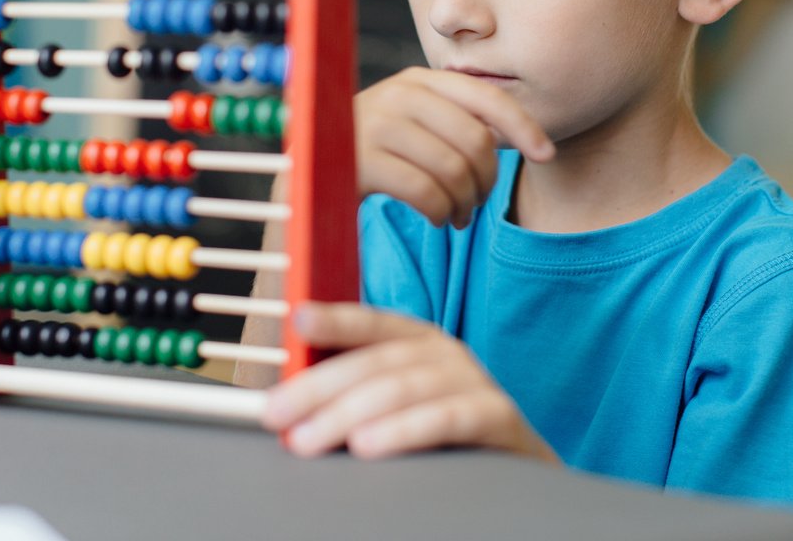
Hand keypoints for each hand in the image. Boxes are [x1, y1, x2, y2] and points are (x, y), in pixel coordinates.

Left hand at [262, 302, 557, 462]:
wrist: (515, 473)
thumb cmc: (444, 437)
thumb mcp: (398, 407)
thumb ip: (352, 397)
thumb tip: (289, 404)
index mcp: (419, 341)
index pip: (372, 324)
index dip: (336, 318)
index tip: (298, 319)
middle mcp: (447, 353)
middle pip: (377, 361)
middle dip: (319, 387)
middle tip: (276, 414)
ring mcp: (475, 381)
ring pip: (404, 388)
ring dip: (349, 413)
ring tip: (309, 437)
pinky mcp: (498, 417)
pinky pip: (448, 418)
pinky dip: (405, 430)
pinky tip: (369, 445)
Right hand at [355, 67, 553, 227]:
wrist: (308, 174)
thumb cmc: (375, 153)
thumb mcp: (416, 124)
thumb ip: (456, 121)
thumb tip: (526, 138)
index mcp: (420, 80)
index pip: (488, 97)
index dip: (525, 126)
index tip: (547, 155)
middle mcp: (398, 93)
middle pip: (476, 139)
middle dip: (488, 180)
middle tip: (478, 203)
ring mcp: (376, 124)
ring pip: (454, 169)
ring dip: (466, 203)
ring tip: (459, 216)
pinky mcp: (360, 160)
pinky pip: (426, 192)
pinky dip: (443, 213)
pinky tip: (439, 219)